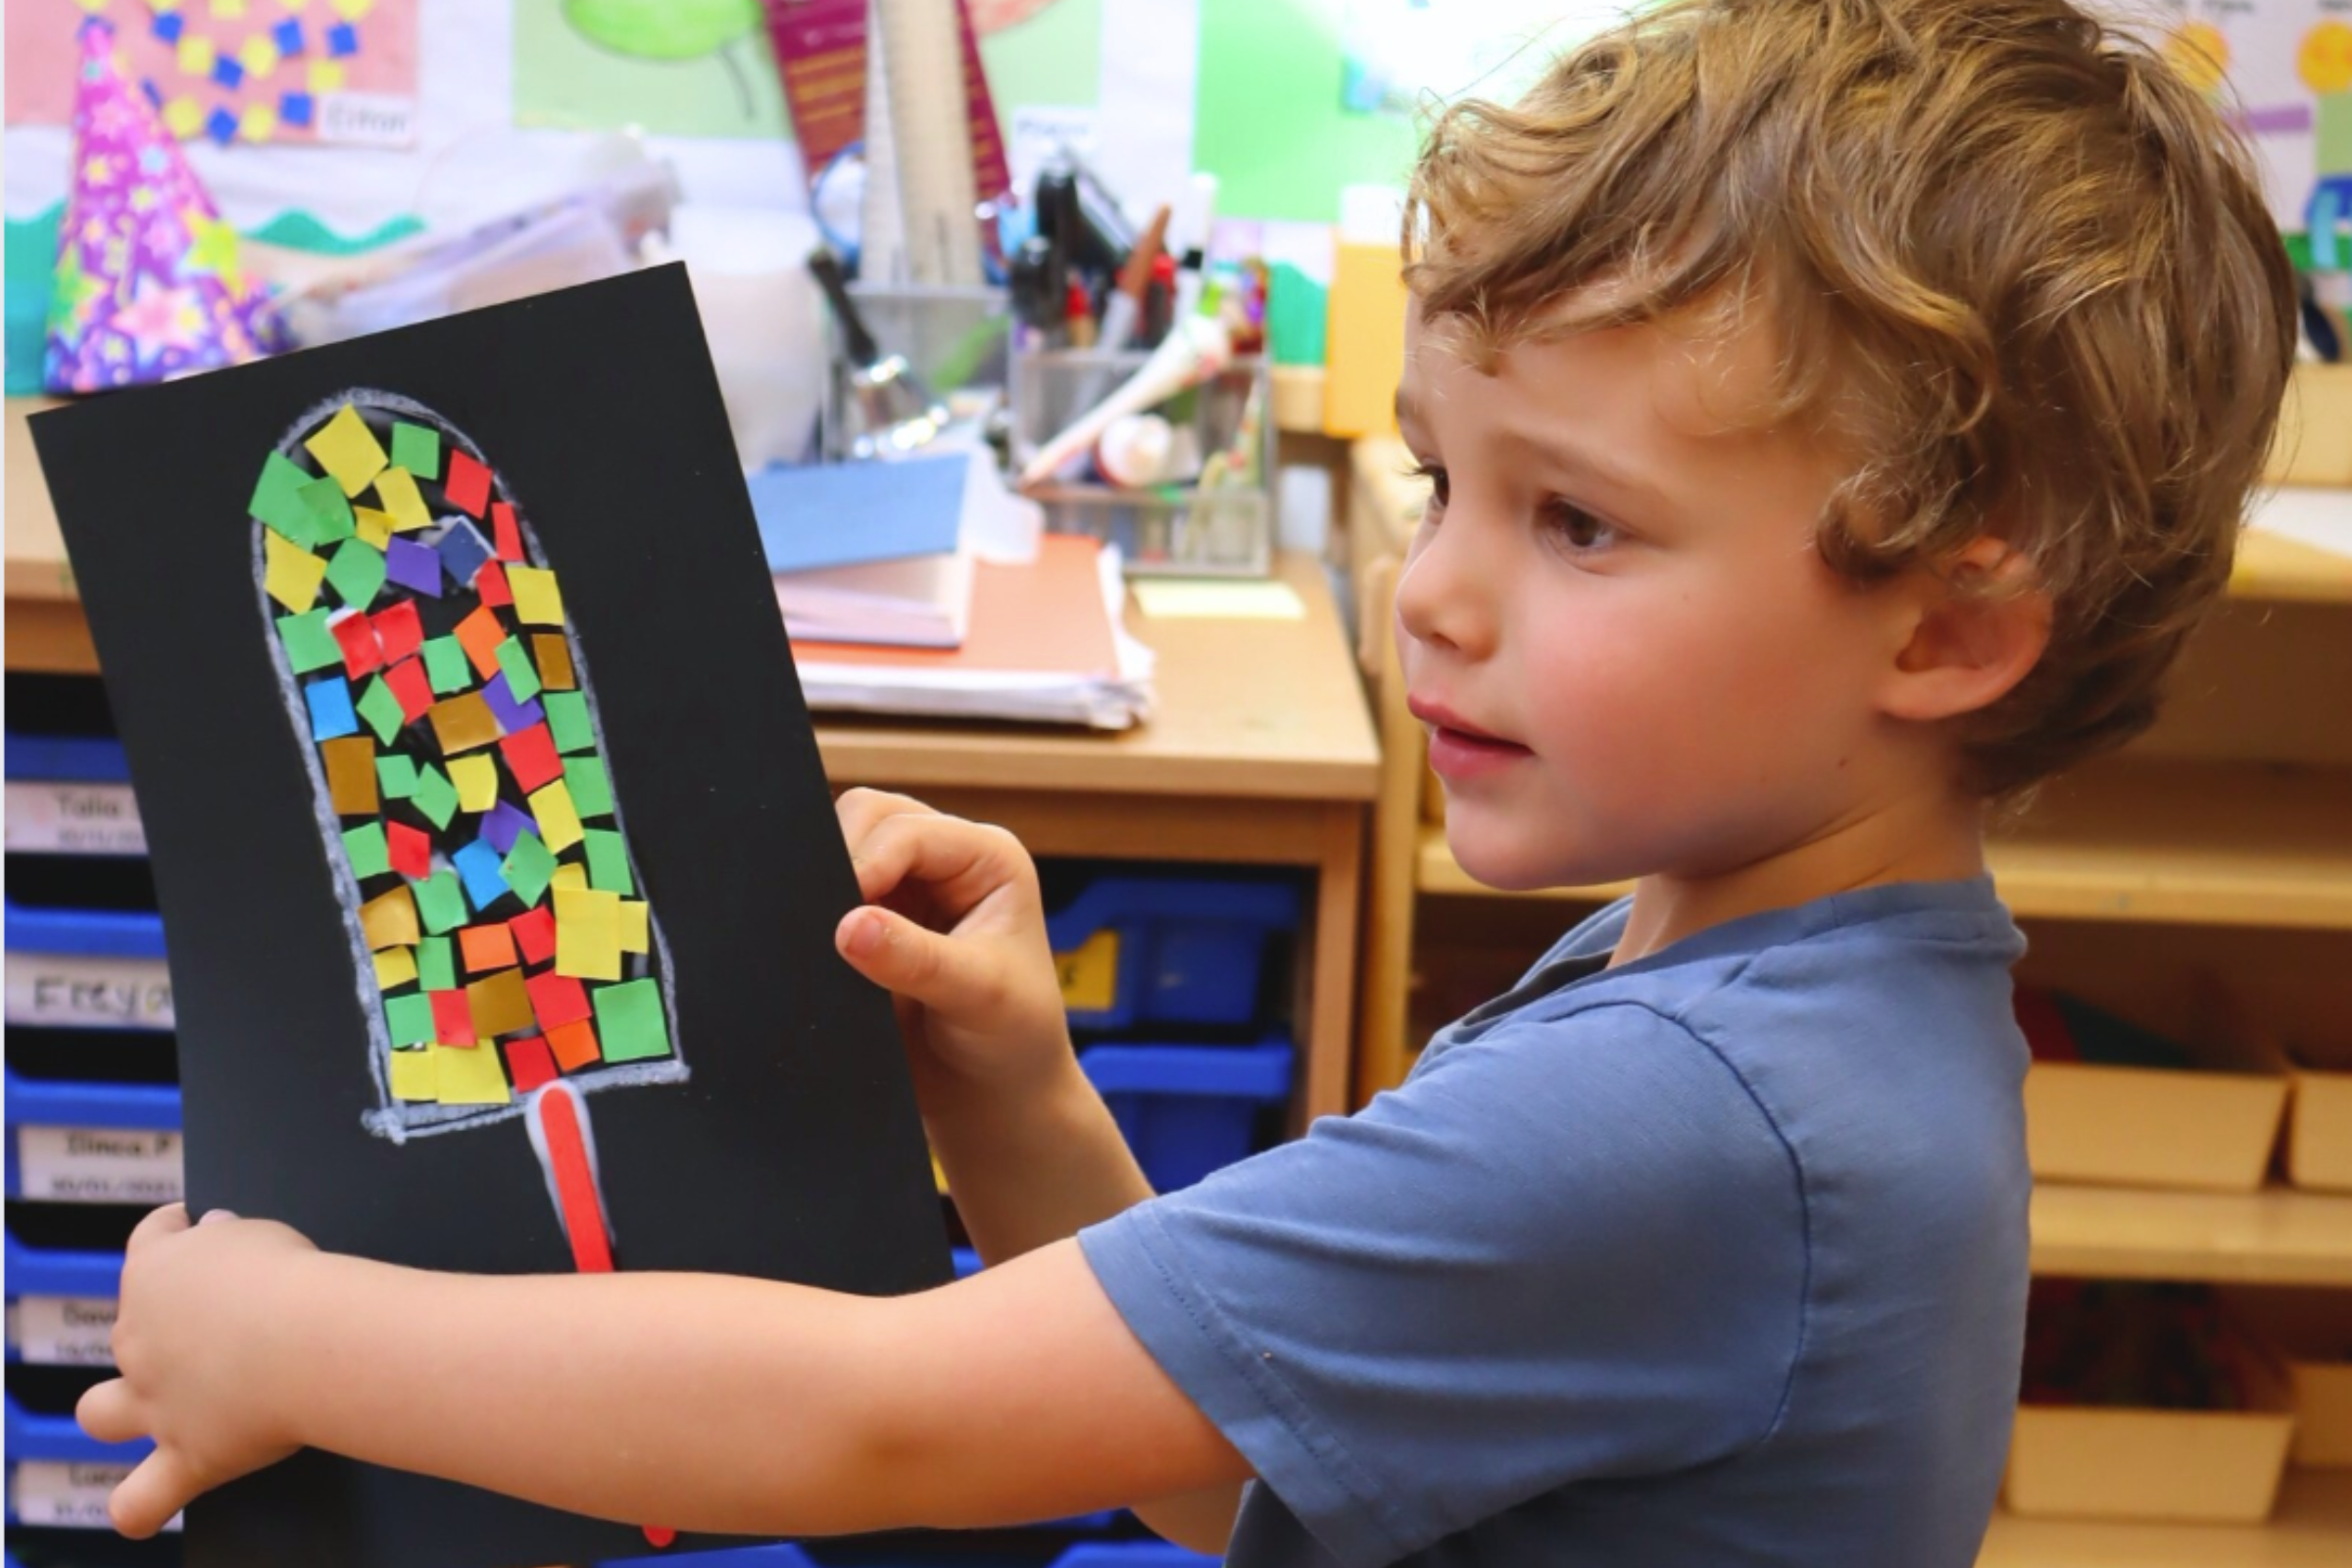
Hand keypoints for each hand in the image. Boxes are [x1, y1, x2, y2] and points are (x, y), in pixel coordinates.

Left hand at [77, 1205, 316, 1537]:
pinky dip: (140, 1505)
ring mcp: (154, 1401)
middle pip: (132, 1325)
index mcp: (156, 1271)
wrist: (305, 1342)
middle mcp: (139, 1338)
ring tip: (150, 1408)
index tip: (194, 1224)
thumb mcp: (261, 1234)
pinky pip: (141, 1499)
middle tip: (224, 1313)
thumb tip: (214, 1233)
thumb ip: (227, 1240)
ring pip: (100, 1413)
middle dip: (165, 1319)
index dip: (173, 1229)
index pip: (152, 1238)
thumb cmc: (290, 1279)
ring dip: (117, 1410)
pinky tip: (148, 1502)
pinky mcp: (183, 1454)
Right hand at [833, 789, 1073, 1112]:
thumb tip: (850, 928)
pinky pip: (823, 893)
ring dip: (821, 883)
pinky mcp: (869, 918)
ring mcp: (904, 885)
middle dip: (839, 861)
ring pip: (837, 846)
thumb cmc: (1013, 1039)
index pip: (910, 831)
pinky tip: (808, 946)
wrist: (994, 1094)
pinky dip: (811, 911)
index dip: (866, 863)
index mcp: (988, 858)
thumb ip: (916, 960)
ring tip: (816, 937)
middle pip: (868, 817)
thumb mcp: (978, 996)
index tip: (840, 922)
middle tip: (824, 926)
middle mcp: (946, 859)